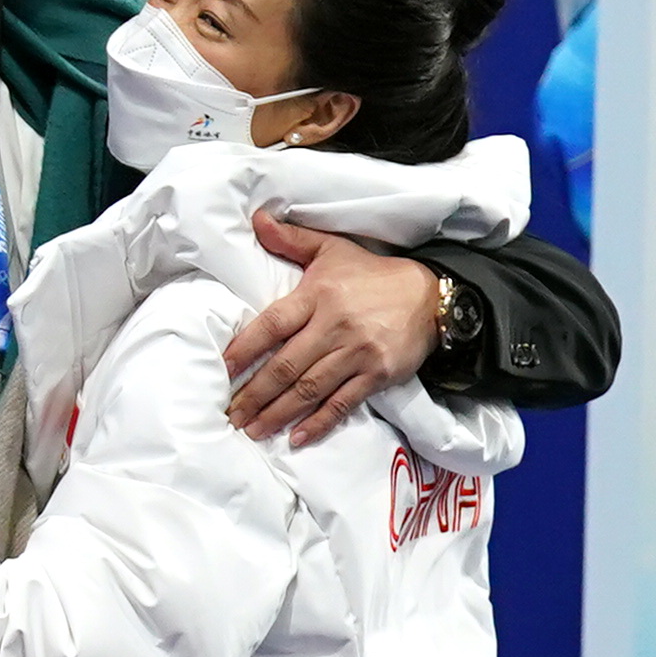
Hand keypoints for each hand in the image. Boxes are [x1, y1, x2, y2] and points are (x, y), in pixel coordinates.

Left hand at [223, 215, 438, 445]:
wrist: (433, 295)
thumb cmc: (372, 274)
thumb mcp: (333, 250)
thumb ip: (292, 240)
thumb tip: (256, 219)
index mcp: (318, 296)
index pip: (272, 325)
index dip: (244, 348)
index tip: (222, 369)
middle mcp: (336, 326)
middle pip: (286, 365)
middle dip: (254, 394)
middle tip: (229, 414)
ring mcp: (358, 353)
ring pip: (310, 388)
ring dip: (278, 413)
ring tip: (252, 430)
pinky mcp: (378, 374)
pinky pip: (343, 402)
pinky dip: (319, 422)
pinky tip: (296, 437)